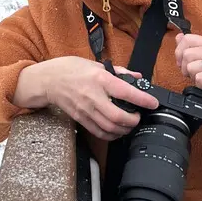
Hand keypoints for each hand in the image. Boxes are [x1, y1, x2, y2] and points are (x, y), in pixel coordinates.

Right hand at [42, 56, 158, 140]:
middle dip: (133, 120)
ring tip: (129, 124)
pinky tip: (117, 131)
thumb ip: (119, 72)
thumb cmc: (70, 69)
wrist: (48, 80)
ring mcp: (85, 110)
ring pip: (109, 128)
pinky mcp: (80, 118)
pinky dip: (111, 135)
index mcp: (100, 79)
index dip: (143, 100)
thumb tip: (137, 78)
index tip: (153, 103)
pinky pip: (99, 132)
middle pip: (117, 117)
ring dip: (123, 130)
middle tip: (138, 116)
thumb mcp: (96, 65)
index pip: (126, 92)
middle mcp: (93, 96)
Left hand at [174, 33, 201, 127]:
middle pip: (187, 53)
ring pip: (191, 66)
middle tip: (197, 77)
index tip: (185, 65)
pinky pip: (200, 78)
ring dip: (194, 78)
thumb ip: (191, 49)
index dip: (180, 53)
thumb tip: (179, 36)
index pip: (188, 39)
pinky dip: (200, 86)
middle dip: (186, 69)